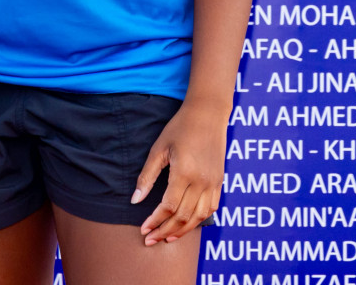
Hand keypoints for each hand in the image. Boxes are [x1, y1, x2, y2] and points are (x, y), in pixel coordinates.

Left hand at [134, 99, 227, 244]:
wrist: (208, 115)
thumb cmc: (179, 128)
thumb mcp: (158, 149)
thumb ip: (147, 177)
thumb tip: (135, 200)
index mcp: (185, 173)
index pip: (169, 207)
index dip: (155, 221)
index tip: (143, 229)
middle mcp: (202, 181)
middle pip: (183, 216)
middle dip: (165, 231)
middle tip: (150, 240)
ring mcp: (214, 183)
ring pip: (199, 217)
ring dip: (182, 230)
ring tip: (167, 238)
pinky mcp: (220, 182)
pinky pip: (211, 208)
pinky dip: (198, 220)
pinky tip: (186, 224)